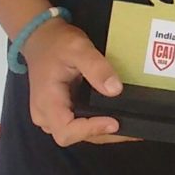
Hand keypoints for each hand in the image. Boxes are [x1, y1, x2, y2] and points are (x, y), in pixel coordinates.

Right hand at [23, 18, 128, 145]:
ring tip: (131, 127)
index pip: (66, 130)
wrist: (41, 38)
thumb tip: (115, 90)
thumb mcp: (78, 48)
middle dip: (102, 134)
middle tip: (133, 130)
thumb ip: (96, 67)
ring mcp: (50, 116)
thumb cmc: (57, 43)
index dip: (90, 130)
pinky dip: (97, 125)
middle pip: (73, 137)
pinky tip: (117, 119)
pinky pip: (78, 126)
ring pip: (77, 135)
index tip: (114, 122)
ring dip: (102, 133)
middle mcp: (45, 115)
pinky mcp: (59, 113)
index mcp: (47, 102)